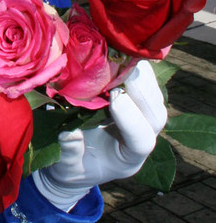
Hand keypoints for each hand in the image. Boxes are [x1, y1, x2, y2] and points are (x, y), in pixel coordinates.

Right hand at [33, 60, 167, 210]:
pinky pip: (144, 84)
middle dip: (141, 91)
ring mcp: (142, 119)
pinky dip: (134, 69)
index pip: (142, 140)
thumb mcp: (66, 167)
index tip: (113, 97)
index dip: (131, 119)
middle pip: (156, 115)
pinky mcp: (135, 102)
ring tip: (122, 58)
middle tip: (122, 69)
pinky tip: (121, 55)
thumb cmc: (71, 167)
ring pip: (154, 97)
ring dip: (140, 76)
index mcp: (128, 158)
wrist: (74, 163)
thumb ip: (69, 151)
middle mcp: (141, 138)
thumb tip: (67, 132)